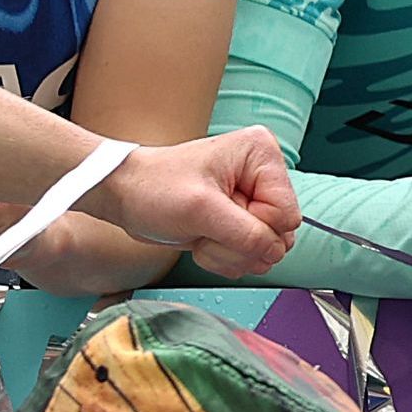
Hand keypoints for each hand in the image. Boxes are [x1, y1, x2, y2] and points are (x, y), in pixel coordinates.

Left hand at [82, 130, 298, 278]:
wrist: (125, 195)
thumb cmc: (152, 188)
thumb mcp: (199, 209)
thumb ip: (246, 234)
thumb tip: (275, 252)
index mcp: (262, 156)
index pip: (287, 214)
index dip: (254, 227)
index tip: (219, 217)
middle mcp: (264, 175)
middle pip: (279, 235)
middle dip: (240, 243)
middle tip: (207, 228)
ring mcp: (254, 199)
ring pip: (266, 250)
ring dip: (229, 252)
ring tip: (201, 231)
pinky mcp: (243, 219)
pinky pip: (251, 255)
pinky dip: (224, 256)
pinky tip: (202, 237)